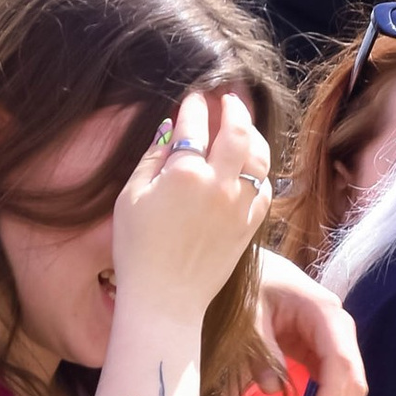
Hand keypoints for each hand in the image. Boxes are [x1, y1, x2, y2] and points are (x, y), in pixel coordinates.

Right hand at [108, 89, 273, 327]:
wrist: (165, 299)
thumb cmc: (138, 251)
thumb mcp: (131, 198)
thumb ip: (152, 159)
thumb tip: (169, 132)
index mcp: (185, 174)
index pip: (195, 124)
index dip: (194, 105)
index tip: (192, 96)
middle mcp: (219, 184)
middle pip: (238, 131)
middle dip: (234, 107)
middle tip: (229, 96)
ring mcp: (239, 205)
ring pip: (260, 157)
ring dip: (253, 134)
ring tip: (243, 125)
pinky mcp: (249, 226)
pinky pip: (265, 188)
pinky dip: (260, 172)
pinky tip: (250, 168)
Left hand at [248, 257, 364, 395]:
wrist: (255, 268)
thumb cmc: (250, 282)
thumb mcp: (247, 311)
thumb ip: (259, 346)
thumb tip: (271, 386)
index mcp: (324, 313)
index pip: (341, 361)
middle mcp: (338, 329)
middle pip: (352, 381)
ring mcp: (333, 343)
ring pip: (346, 389)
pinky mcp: (321, 354)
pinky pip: (331, 388)